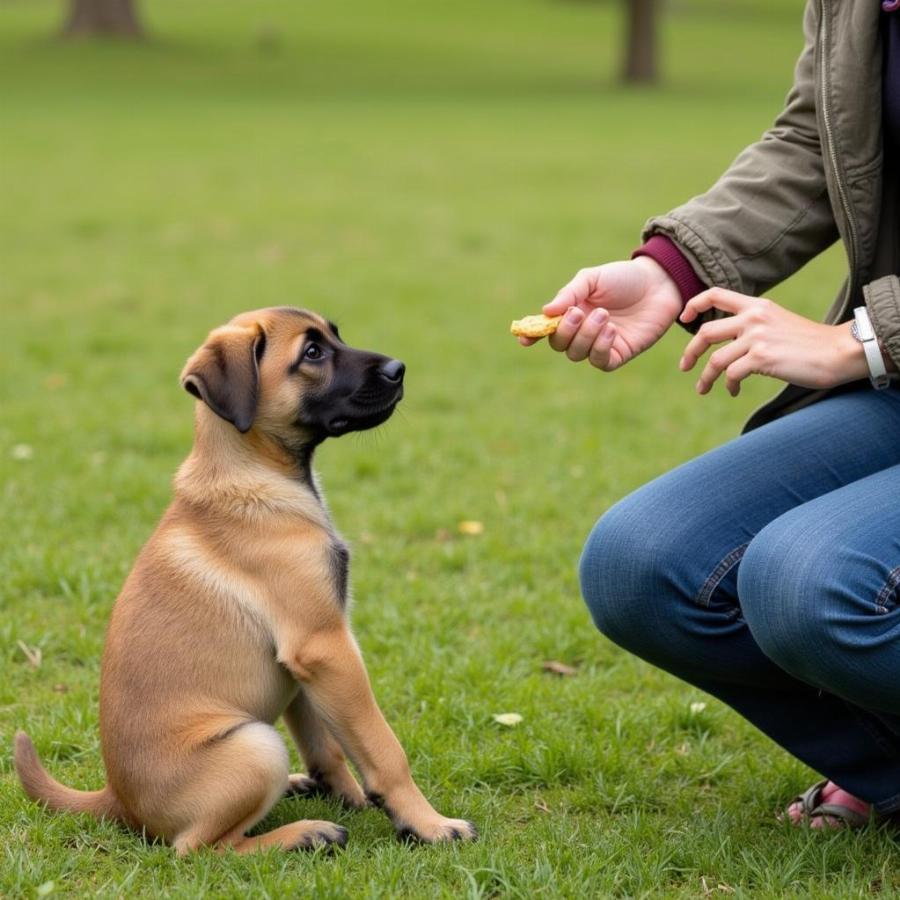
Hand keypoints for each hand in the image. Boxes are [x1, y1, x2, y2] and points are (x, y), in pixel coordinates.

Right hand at [519, 257, 682, 370]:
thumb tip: (546, 312)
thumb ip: (569, 294)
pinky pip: (600, 361)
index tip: (525, 338)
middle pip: (559, 345)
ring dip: (586, 336)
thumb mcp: (592, 279)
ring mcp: (599, 344)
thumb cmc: (623, 278)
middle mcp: (581, 332)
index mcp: (570, 312)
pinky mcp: (618, 353)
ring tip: (604, 315)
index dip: (531, 335)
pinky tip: (611, 331)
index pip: (545, 330)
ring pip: (577, 354)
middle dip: (566, 331)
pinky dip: (600, 348)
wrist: (659, 283)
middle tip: (580, 313)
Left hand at [679, 287, 868, 395]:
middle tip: (685, 366)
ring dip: (705, 378)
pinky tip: (733, 391)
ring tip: (703, 389)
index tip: (684, 318)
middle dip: (690, 352)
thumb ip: (753, 325)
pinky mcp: (761, 358)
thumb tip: (728, 342)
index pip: (715, 294)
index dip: (693, 304)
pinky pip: (731, 375)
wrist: (838, 351)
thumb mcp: (778, 322)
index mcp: (757, 305)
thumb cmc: (809, 342)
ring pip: (715, 360)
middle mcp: (753, 318)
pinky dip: (728, 386)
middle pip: (705, 332)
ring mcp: (757, 337)